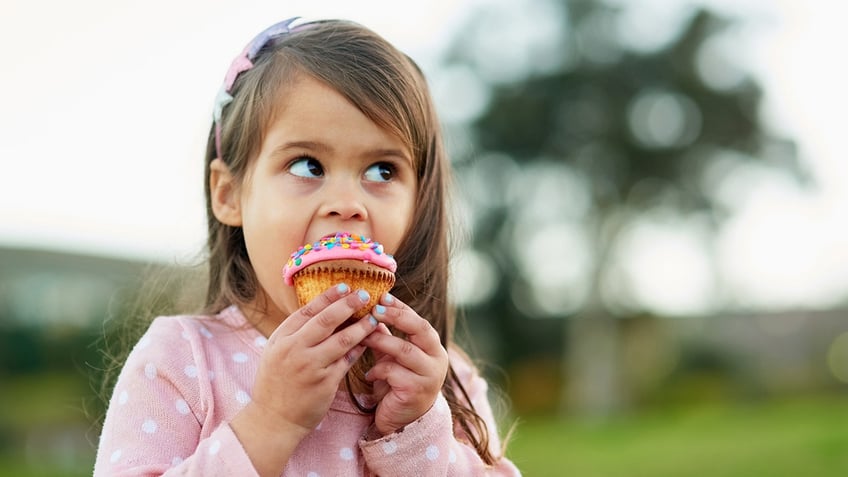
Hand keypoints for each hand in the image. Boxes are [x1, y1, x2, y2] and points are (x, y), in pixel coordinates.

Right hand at [248, 284, 378, 434]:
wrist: (273, 419)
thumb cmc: (276, 383)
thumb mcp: (276, 352)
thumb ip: (296, 333)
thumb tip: (324, 311)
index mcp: (281, 338)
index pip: (308, 310)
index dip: (328, 296)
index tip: (345, 286)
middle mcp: (294, 349)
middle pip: (326, 320)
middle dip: (348, 304)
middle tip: (365, 294)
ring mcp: (310, 366)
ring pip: (342, 340)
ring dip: (361, 327)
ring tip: (374, 318)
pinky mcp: (325, 383)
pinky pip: (347, 361)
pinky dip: (359, 349)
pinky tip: (369, 342)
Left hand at [362, 294, 448, 435]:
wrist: (403, 422)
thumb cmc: (398, 384)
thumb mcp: (392, 357)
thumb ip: (386, 336)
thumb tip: (372, 310)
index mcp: (433, 347)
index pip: (418, 320)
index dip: (401, 308)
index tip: (382, 296)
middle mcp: (437, 359)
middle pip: (420, 329)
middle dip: (396, 317)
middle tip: (375, 309)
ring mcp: (429, 376)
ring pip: (404, 350)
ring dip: (381, 341)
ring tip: (363, 337)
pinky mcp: (416, 391)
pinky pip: (394, 372)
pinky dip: (378, 370)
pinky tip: (369, 375)